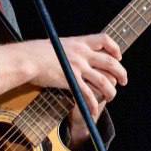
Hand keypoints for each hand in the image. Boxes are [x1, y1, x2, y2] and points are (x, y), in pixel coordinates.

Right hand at [0, 32, 127, 120]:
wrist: (26, 59)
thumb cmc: (35, 52)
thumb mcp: (56, 44)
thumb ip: (67, 49)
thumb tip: (69, 53)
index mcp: (79, 42)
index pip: (104, 39)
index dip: (115, 48)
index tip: (118, 56)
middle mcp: (82, 53)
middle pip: (110, 62)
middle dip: (121, 72)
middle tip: (124, 80)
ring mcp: (78, 67)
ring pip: (104, 80)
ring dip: (111, 90)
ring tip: (112, 96)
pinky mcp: (71, 80)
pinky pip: (88, 94)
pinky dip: (93, 104)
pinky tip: (94, 110)